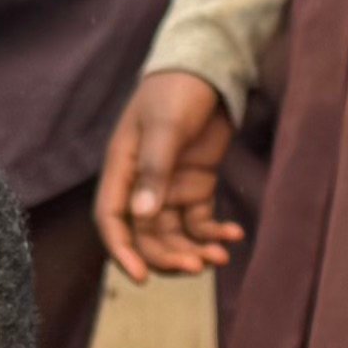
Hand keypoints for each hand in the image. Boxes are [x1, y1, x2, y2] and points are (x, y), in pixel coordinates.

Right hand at [99, 69, 242, 280]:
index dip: (123, 251)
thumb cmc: (176, 91)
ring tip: (221, 256)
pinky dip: (214, 233)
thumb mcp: (166, 127)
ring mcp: (169, 187)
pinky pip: (200, 221)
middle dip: (169, 256)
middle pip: (146, 236)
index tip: (142, 277)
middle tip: (198, 266)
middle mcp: (141, 185)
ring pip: (174, 235)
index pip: (113, 220)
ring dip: (194, 250)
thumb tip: (142, 215)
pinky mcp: (196, 186)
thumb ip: (155, 170)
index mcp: (122, 170)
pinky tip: (234, 235)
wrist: (207, 69)